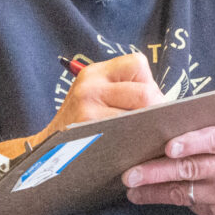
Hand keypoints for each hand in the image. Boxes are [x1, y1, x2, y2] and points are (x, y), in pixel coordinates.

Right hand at [32, 53, 163, 146]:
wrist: (46, 151)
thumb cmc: (81, 122)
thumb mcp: (96, 95)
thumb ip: (126, 90)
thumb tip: (168, 103)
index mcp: (96, 72)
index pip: (138, 64)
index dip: (149, 83)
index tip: (147, 101)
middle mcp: (91, 86)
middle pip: (146, 94)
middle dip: (157, 111)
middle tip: (154, 124)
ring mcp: (88, 109)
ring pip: (140, 115)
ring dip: (149, 128)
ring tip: (143, 135)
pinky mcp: (89, 132)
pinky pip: (127, 136)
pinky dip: (136, 142)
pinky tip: (132, 147)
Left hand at [121, 122, 214, 214]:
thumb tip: (171, 131)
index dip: (192, 143)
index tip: (169, 146)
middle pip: (192, 170)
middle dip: (156, 172)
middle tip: (130, 173)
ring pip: (184, 193)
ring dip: (154, 191)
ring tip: (133, 188)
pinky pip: (192, 207)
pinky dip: (173, 199)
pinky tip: (155, 195)